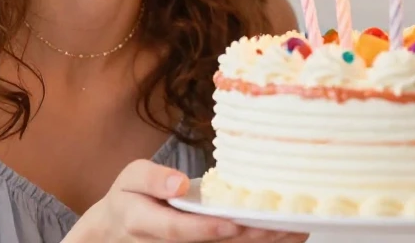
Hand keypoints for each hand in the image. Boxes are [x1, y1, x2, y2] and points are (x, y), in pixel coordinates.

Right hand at [69, 159, 307, 242]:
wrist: (118, 229)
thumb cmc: (129, 197)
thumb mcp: (129, 178)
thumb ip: (151, 179)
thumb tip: (178, 184)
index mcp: (146, 224)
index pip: (178, 230)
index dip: (205, 229)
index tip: (230, 224)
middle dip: (247, 237)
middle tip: (279, 226)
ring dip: (261, 241)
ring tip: (296, 230)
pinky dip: (260, 241)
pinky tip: (289, 234)